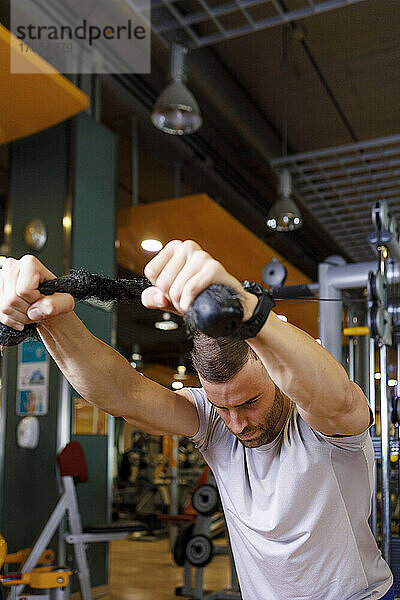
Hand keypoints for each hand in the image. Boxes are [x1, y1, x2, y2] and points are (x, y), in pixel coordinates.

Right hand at [0, 255, 74, 330]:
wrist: (46, 305)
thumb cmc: (55, 300)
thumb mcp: (66, 302)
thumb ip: (57, 305)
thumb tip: (36, 310)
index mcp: (29, 263)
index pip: (24, 290)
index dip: (34, 301)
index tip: (42, 300)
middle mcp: (12, 266)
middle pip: (12, 299)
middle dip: (27, 312)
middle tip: (37, 310)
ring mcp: (0, 278)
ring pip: (3, 306)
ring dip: (18, 317)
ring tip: (30, 312)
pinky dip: (10, 319)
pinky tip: (20, 315)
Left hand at [141, 240, 256, 318]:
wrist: (224, 306)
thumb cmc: (194, 296)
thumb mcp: (166, 298)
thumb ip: (151, 298)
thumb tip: (159, 298)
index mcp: (174, 248)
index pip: (151, 272)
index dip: (160, 288)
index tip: (174, 289)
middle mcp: (188, 247)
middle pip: (163, 282)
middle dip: (173, 298)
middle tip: (186, 298)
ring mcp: (202, 256)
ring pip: (176, 289)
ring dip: (182, 304)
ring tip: (193, 301)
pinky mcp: (214, 268)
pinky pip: (190, 289)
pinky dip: (189, 303)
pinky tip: (196, 304)